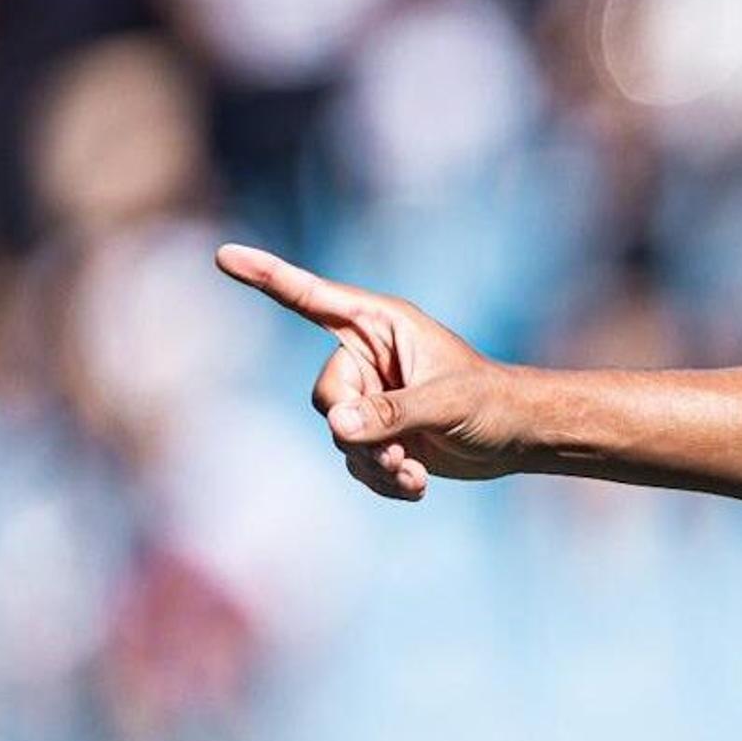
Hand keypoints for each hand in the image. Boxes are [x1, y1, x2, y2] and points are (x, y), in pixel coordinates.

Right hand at [216, 244, 527, 500]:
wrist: (518, 436)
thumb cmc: (492, 401)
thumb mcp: (447, 402)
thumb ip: (393, 412)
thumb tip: (339, 427)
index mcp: (380, 325)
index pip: (311, 299)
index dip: (267, 277)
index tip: (223, 255)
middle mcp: (367, 357)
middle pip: (325, 395)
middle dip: (353, 430)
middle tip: (394, 452)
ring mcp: (370, 397)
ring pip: (339, 435)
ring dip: (372, 462)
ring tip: (412, 470)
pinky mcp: (378, 434)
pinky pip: (355, 462)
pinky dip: (383, 480)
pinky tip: (417, 485)